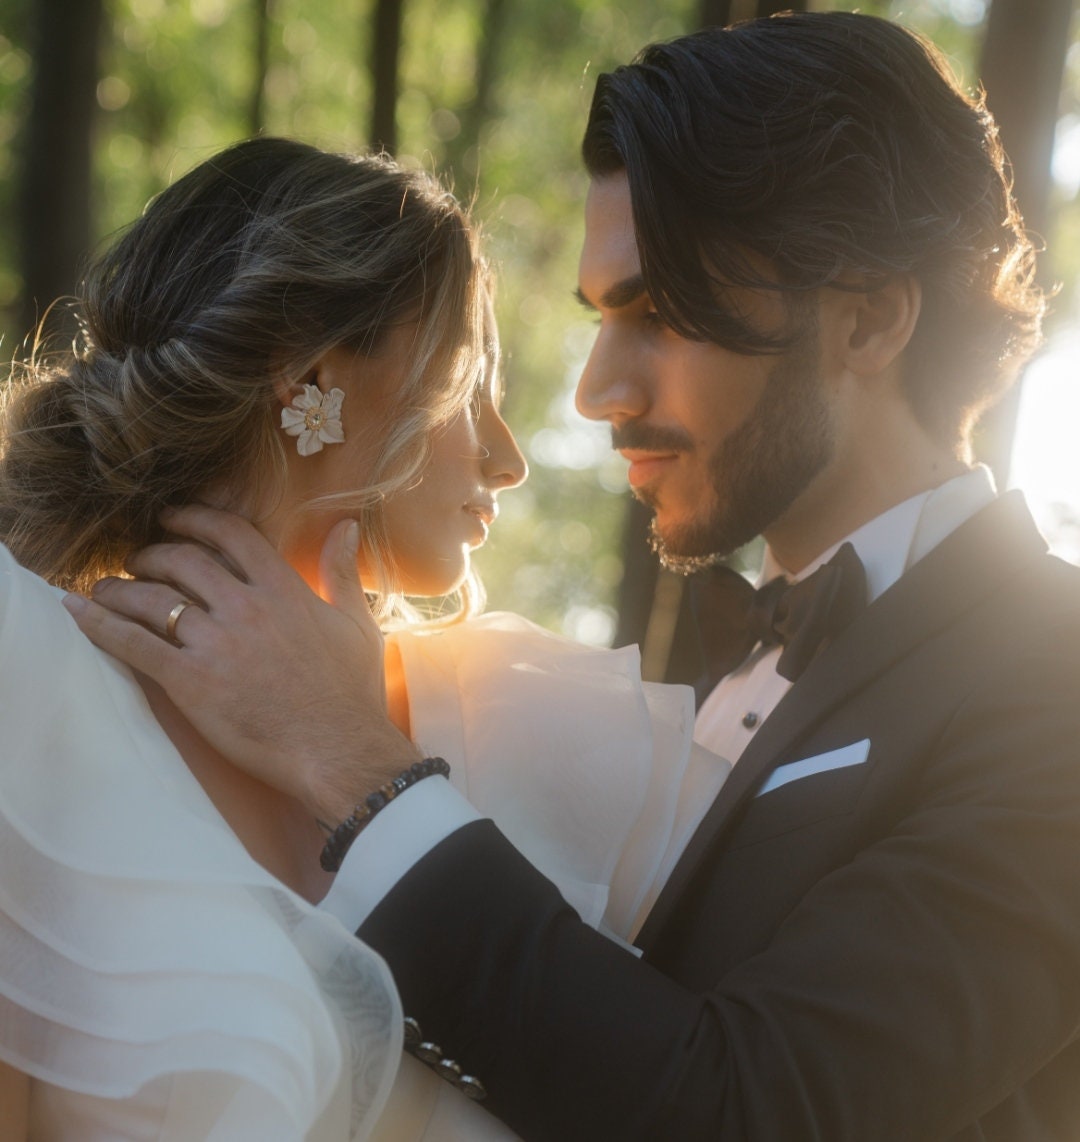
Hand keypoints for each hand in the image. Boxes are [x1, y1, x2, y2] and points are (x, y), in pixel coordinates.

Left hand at [62, 506, 419, 821]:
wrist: (337, 749)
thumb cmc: (351, 693)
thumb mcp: (356, 623)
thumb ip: (343, 571)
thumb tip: (347, 526)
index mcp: (284, 589)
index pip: (231, 534)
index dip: (195, 518)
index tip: (172, 518)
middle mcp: (245, 607)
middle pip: (181, 559)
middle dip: (150, 553)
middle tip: (135, 559)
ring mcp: (216, 643)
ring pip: (151, 598)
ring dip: (119, 587)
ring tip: (104, 589)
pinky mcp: (191, 681)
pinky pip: (134, 644)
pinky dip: (100, 624)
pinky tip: (77, 611)